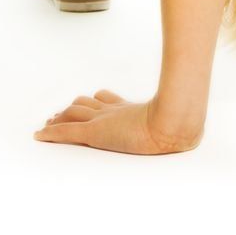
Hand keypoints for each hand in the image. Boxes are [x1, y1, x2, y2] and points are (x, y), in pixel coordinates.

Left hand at [33, 91, 202, 154]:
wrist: (174, 123)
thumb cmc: (181, 122)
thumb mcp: (181, 121)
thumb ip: (182, 117)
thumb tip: (196, 124)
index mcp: (130, 109)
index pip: (107, 100)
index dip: (96, 100)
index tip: (92, 99)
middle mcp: (113, 112)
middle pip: (87, 105)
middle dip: (72, 108)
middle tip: (61, 112)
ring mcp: (103, 121)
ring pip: (72, 115)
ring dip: (59, 119)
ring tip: (49, 123)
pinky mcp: (95, 133)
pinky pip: (67, 133)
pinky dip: (51, 134)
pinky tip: (39, 135)